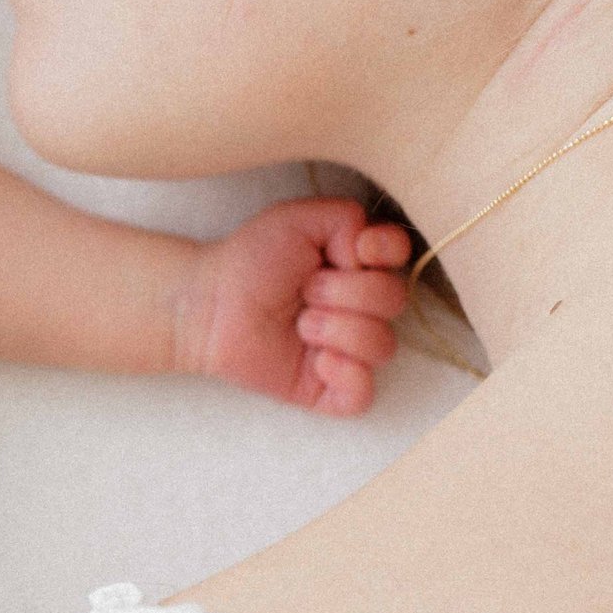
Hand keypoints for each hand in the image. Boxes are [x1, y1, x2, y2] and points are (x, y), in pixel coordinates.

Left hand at [180, 200, 410, 418]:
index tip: (355, 250)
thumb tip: (371, 251)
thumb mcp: (297, 218)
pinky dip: (348, 376)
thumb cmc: (250, 259)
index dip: (386, 252)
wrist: (210, 303)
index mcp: (357, 264)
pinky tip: (318, 362)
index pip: (402, 256)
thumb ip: (347, 217)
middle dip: (348, 292)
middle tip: (305, 291)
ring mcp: (348, 349)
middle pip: (395, 300)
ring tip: (301, 324)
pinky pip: (364, 395)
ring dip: (340, 331)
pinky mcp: (328, 387)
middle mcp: (361, 307)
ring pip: (384, 346)